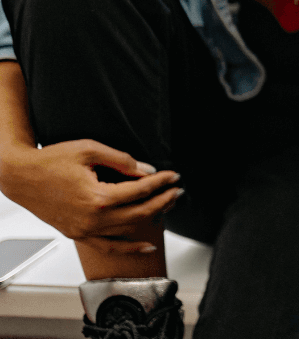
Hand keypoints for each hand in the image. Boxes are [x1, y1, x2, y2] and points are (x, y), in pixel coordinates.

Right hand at [0, 140, 181, 254]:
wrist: (20, 176)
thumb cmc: (51, 161)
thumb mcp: (90, 150)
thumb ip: (122, 161)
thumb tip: (148, 171)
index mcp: (97, 197)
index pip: (140, 190)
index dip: (161, 182)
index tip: (173, 175)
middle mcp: (92, 219)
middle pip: (140, 212)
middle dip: (163, 200)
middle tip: (178, 190)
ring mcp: (84, 230)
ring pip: (128, 230)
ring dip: (152, 218)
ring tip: (169, 206)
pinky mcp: (77, 234)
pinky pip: (107, 246)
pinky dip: (128, 248)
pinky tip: (146, 246)